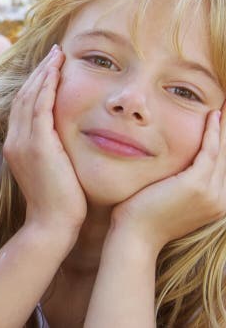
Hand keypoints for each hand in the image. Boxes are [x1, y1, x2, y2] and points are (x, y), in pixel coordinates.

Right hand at [3, 45, 85, 235]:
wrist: (52, 224)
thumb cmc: (59, 203)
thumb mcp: (51, 171)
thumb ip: (51, 150)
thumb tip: (64, 140)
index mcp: (15, 145)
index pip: (23, 105)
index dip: (35, 84)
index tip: (50, 67)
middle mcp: (14, 139)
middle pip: (23, 95)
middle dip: (39, 72)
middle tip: (54, 53)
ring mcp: (22, 141)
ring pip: (30, 96)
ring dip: (44, 73)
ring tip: (57, 55)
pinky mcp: (37, 144)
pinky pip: (40, 106)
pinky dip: (47, 86)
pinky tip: (57, 71)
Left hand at [110, 109, 225, 253]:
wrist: (135, 236)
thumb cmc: (143, 217)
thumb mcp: (170, 199)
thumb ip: (180, 184)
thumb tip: (175, 169)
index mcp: (217, 203)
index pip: (225, 166)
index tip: (224, 122)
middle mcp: (221, 199)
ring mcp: (211, 193)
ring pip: (223, 152)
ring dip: (225, 128)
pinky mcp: (197, 184)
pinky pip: (209, 151)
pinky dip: (212, 132)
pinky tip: (212, 116)